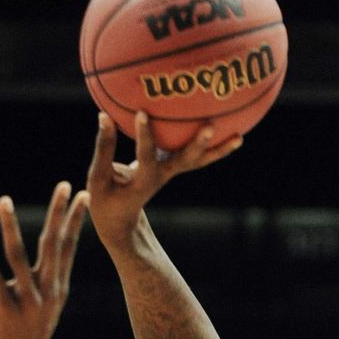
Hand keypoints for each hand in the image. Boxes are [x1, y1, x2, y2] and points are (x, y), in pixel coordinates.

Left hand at [0, 182, 87, 338]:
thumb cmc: (31, 338)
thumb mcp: (46, 306)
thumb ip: (46, 280)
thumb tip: (42, 258)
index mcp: (58, 287)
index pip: (70, 247)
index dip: (75, 220)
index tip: (84, 195)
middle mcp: (48, 290)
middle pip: (54, 245)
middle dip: (59, 214)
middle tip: (64, 185)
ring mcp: (29, 299)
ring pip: (19, 256)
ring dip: (11, 227)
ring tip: (4, 200)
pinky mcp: (7, 309)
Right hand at [87, 111, 241, 254]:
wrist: (122, 224)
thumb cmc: (106, 203)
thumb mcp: (98, 180)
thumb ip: (103, 148)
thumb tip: (104, 115)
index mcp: (143, 182)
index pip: (145, 157)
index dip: (144, 136)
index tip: (141, 113)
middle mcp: (162, 177)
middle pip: (186, 162)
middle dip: (198, 145)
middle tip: (211, 126)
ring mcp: (170, 174)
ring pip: (198, 161)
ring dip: (218, 150)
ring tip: (240, 138)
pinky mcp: (172, 169)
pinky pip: (194, 157)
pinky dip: (208, 146)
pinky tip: (221, 128)